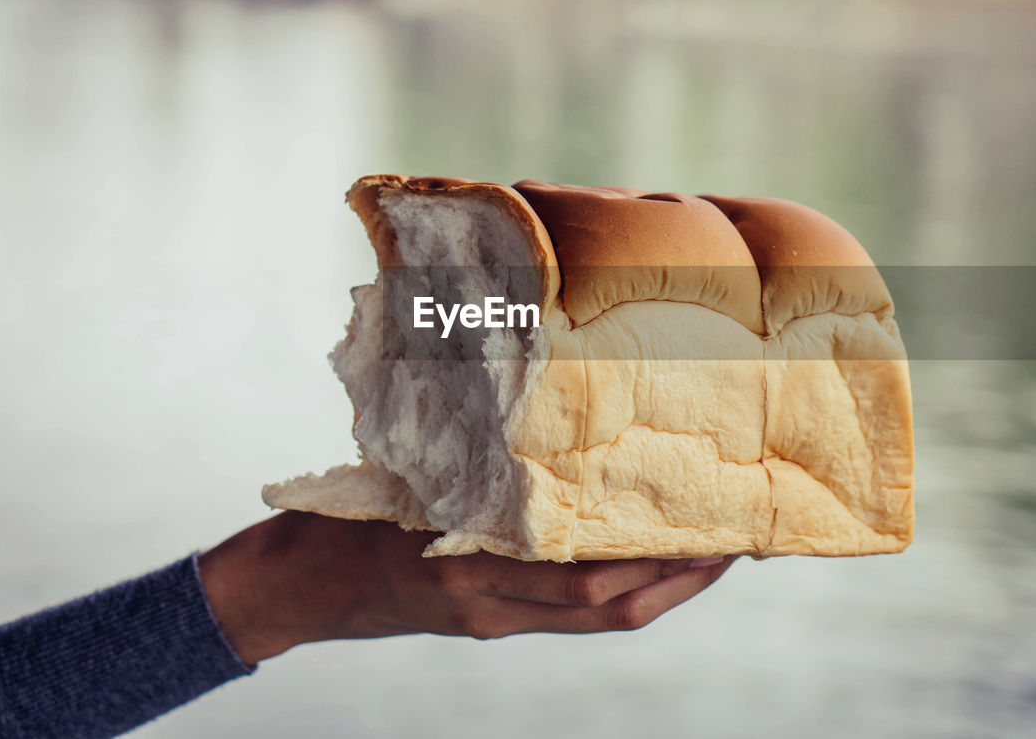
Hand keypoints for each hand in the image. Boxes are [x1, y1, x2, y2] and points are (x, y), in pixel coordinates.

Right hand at [198, 512, 737, 665]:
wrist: (298, 587)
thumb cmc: (344, 519)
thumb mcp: (405, 478)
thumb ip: (472, 462)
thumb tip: (541, 414)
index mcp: (471, 565)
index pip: (589, 574)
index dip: (660, 559)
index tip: (715, 528)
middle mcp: (492, 601)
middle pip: (610, 605)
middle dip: (681, 578)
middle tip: (737, 540)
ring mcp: (494, 618)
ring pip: (598, 615)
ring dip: (659, 588)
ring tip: (708, 551)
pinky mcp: (490, 620)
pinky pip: (570, 613)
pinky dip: (616, 588)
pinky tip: (642, 557)